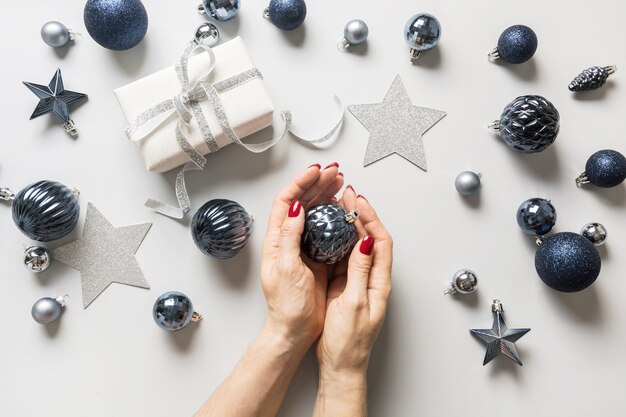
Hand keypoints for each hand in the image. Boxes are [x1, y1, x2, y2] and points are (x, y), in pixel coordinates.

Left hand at [261, 163, 343, 350]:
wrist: (295, 329)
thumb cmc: (286, 305)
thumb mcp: (287, 268)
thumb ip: (289, 236)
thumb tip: (294, 208)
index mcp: (276, 241)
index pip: (285, 202)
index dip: (300, 183)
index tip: (316, 172)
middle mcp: (288, 240)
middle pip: (301, 202)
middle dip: (317, 184)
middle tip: (334, 173)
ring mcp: (303, 247)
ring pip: (314, 213)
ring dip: (326, 196)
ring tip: (340, 184)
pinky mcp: (316, 256)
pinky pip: (325, 229)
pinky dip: (334, 215)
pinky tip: (343, 209)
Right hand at [316, 185, 392, 381]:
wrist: (340, 365)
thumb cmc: (349, 343)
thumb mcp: (354, 304)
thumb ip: (359, 272)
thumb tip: (364, 242)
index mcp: (379, 283)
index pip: (381, 242)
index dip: (371, 218)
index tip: (358, 202)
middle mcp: (372, 280)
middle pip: (371, 239)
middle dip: (361, 215)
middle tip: (348, 196)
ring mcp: (359, 282)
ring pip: (358, 246)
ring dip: (350, 225)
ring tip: (339, 206)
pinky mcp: (346, 287)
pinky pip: (345, 257)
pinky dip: (339, 241)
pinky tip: (330, 232)